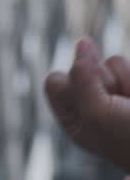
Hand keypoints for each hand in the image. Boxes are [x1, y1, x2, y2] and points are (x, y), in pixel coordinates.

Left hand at [44, 38, 129, 172]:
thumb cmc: (129, 138)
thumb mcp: (97, 113)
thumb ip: (83, 77)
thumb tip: (83, 41)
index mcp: (72, 116)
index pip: (56, 81)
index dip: (72, 83)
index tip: (91, 99)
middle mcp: (92, 102)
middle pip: (83, 66)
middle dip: (103, 81)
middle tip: (118, 104)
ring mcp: (118, 91)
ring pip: (112, 62)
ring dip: (124, 79)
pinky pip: (127, 63)